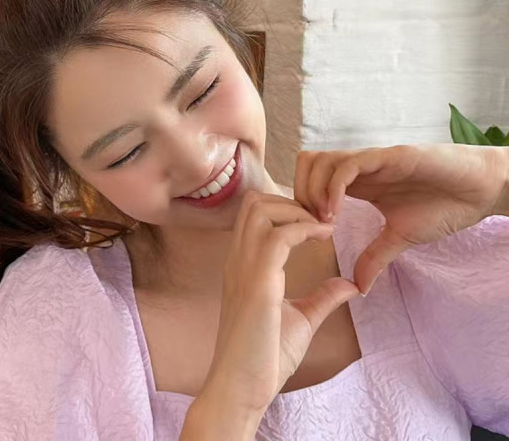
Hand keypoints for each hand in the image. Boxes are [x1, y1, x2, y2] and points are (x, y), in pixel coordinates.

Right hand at [199, 191, 359, 415]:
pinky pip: (279, 236)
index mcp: (243, 264)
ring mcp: (244, 267)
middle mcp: (239, 258)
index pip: (254, 213)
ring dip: (296, 210)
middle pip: (254, 201)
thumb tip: (349, 285)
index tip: (316, 222)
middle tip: (319, 219)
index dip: (285, 207)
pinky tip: (324, 238)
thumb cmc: (264, 357)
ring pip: (261, 209)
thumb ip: (321, 298)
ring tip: (321, 226)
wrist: (242, 387)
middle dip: (289, 200)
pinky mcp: (257, 282)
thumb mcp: (301, 319)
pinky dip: (304, 228)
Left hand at [293, 143, 508, 294]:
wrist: (478, 190)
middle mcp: (358, 167)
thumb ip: (376, 257)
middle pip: (307, 164)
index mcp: (357, 183)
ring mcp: (370, 159)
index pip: (310, 179)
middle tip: (311, 225)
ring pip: (321, 161)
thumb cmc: (441, 206)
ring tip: (326, 220)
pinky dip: (334, 187)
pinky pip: (349, 165)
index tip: (309, 233)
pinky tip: (338, 212)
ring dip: (314, 190)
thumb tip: (359, 288)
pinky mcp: (387, 156)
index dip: (302, 204)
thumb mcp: (401, 237)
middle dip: (300, 194)